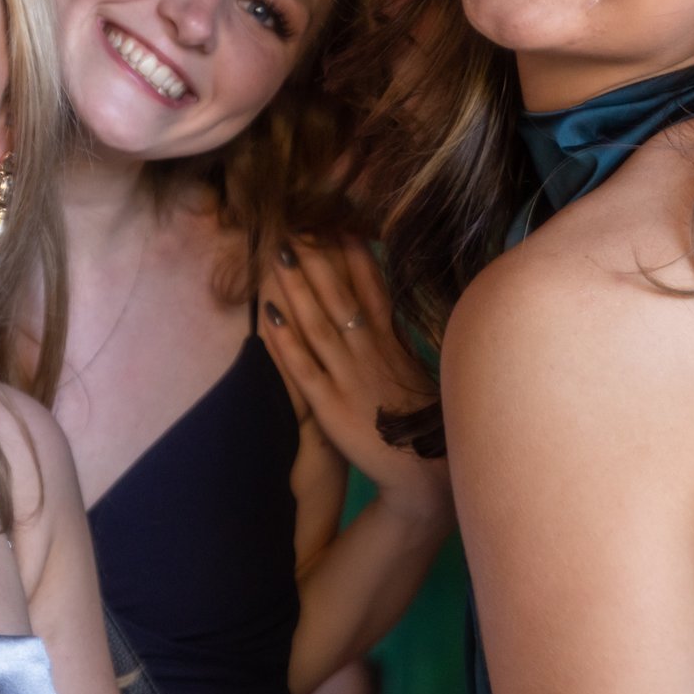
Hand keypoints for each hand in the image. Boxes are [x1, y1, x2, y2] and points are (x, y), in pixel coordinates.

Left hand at [261, 238, 449, 518]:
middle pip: (340, 295)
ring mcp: (349, 378)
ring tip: (278, 252)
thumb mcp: (422, 372)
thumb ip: (401, 340)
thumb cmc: (426, 424)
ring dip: (297, 287)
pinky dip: (284, 340)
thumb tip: (387, 308)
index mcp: (394, 344)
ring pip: (318, 323)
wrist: (426, 475)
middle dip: (318, 257)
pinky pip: (303, 368)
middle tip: (297, 219)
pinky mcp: (330, 406)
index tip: (339, 218)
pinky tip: (267, 314)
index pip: (372, 287)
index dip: (354, 252)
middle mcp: (371, 353)